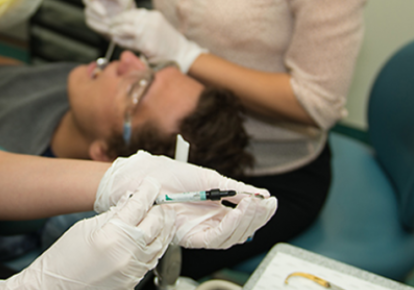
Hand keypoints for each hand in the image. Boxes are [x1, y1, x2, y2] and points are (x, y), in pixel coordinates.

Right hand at [0, 179, 175, 289]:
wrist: (54, 288)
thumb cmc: (63, 259)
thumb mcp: (85, 228)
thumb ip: (111, 214)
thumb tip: (129, 202)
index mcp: (113, 234)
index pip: (138, 205)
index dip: (147, 191)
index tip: (151, 184)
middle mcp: (127, 252)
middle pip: (156, 223)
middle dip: (159, 208)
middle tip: (159, 199)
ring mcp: (133, 269)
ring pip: (161, 242)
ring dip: (164, 226)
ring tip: (164, 215)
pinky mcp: (134, 281)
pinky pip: (153, 259)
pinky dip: (158, 245)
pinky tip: (156, 237)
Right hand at [82, 0, 135, 36]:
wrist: (127, 22)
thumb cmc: (127, 7)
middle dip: (95, 7)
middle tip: (104, 14)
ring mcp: (91, 9)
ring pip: (88, 12)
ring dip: (100, 19)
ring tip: (112, 23)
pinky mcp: (90, 19)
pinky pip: (90, 22)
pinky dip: (99, 26)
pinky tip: (108, 28)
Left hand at [95, 151, 276, 249]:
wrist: (143, 177)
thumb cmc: (169, 175)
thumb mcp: (207, 178)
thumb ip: (233, 189)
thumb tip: (260, 194)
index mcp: (214, 208)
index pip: (242, 217)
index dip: (258, 212)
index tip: (270, 201)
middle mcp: (208, 222)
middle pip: (240, 230)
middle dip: (257, 218)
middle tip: (267, 204)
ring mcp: (199, 230)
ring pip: (230, 237)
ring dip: (246, 222)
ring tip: (255, 205)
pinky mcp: (188, 237)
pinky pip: (214, 238)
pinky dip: (230, 226)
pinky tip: (239, 212)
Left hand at [108, 9, 205, 72]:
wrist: (181, 54)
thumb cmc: (168, 42)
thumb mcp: (157, 26)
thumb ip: (144, 23)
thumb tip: (125, 22)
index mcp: (153, 15)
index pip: (132, 12)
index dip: (121, 16)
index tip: (115, 19)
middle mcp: (150, 21)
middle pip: (126, 18)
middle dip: (116, 22)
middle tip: (110, 25)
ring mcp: (148, 32)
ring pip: (125, 29)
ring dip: (116, 31)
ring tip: (111, 33)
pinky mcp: (146, 44)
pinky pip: (128, 42)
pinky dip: (120, 41)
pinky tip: (116, 41)